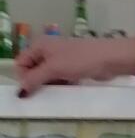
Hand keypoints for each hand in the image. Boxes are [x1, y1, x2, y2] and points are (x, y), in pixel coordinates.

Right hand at [15, 36, 134, 96]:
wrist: (110, 58)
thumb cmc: (80, 59)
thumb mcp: (54, 68)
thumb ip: (35, 79)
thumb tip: (20, 91)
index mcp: (40, 45)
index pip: (21, 62)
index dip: (23, 76)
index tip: (31, 88)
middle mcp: (48, 50)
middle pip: (33, 69)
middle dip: (36, 81)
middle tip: (45, 92)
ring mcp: (61, 58)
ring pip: (47, 75)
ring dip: (49, 84)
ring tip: (57, 89)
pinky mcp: (73, 67)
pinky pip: (60, 78)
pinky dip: (60, 84)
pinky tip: (66, 89)